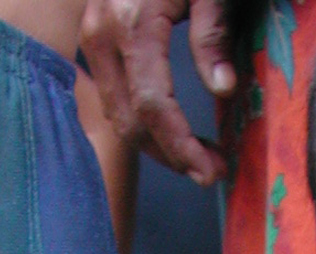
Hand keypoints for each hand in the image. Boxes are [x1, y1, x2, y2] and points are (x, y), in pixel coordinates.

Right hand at [81, 0, 233, 183]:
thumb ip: (212, 33)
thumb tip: (223, 90)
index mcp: (133, 22)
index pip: (154, 106)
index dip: (181, 145)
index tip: (209, 169)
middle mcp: (102, 33)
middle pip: (131, 120)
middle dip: (170, 154)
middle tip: (209, 168)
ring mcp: (91, 35)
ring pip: (117, 114)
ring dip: (156, 143)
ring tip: (196, 154)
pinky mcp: (93, 35)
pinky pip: (113, 93)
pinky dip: (140, 119)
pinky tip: (170, 128)